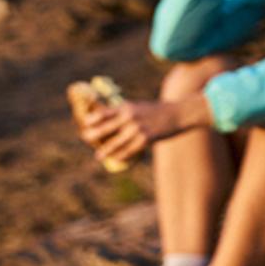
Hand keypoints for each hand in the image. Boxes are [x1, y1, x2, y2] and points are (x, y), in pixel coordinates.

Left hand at [80, 98, 204, 166]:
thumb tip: (108, 119)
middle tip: (86, 139)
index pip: (101, 113)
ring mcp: (137, 129)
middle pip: (103, 129)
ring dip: (105, 151)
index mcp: (125, 107)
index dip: (90, 120)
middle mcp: (129, 117)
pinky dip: (121, 156)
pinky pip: (128, 151)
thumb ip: (124, 112)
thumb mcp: (138, 106)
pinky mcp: (146, 139)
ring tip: (99, 155)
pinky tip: (116, 159)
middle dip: (92, 135)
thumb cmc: (157, 110)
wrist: (179, 113)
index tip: (85, 124)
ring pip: (114, 143)